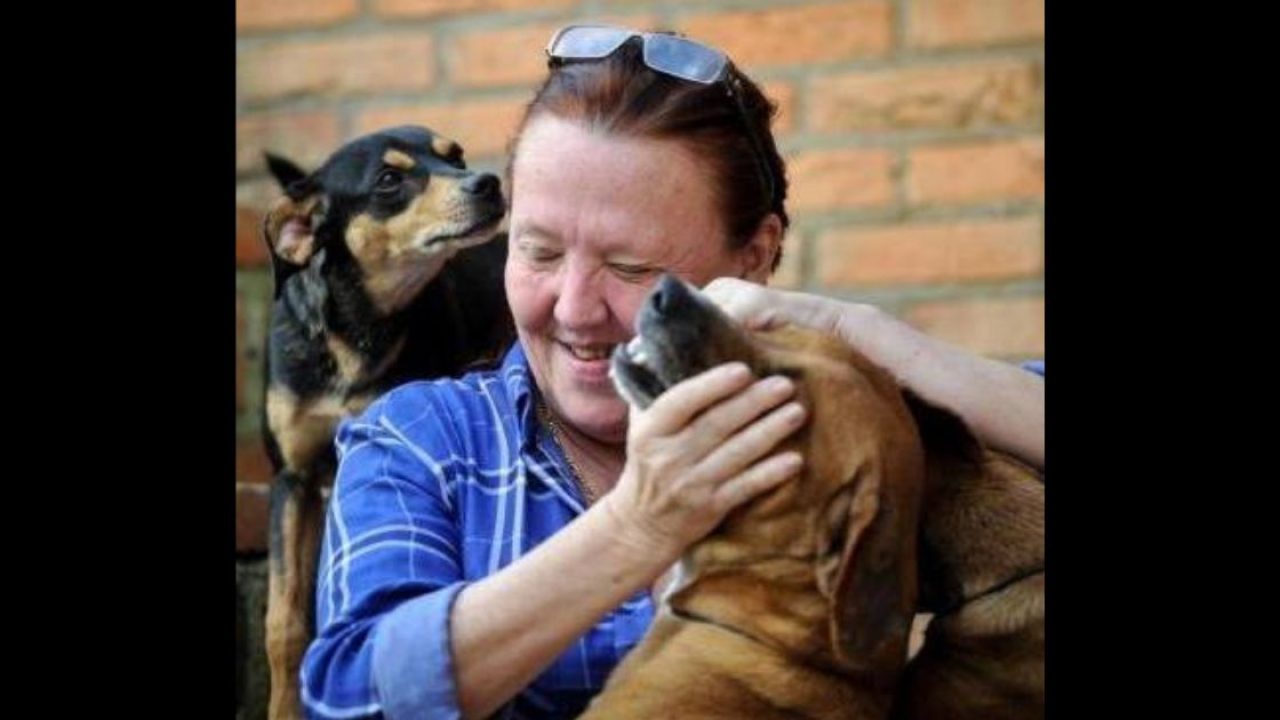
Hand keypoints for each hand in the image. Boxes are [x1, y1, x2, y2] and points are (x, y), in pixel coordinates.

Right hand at [602, 362, 806, 559]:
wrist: (643, 523)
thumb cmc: (650, 461)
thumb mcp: (640, 426)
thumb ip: (657, 391)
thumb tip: (668, 346)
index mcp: (650, 431)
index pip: (680, 402)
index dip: (712, 385)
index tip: (743, 370)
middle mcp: (668, 457)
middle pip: (716, 425)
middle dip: (753, 402)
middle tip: (784, 384)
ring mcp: (691, 484)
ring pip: (736, 453)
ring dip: (770, 431)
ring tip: (797, 412)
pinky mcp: (711, 507)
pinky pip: (746, 487)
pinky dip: (770, 473)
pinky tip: (795, 460)